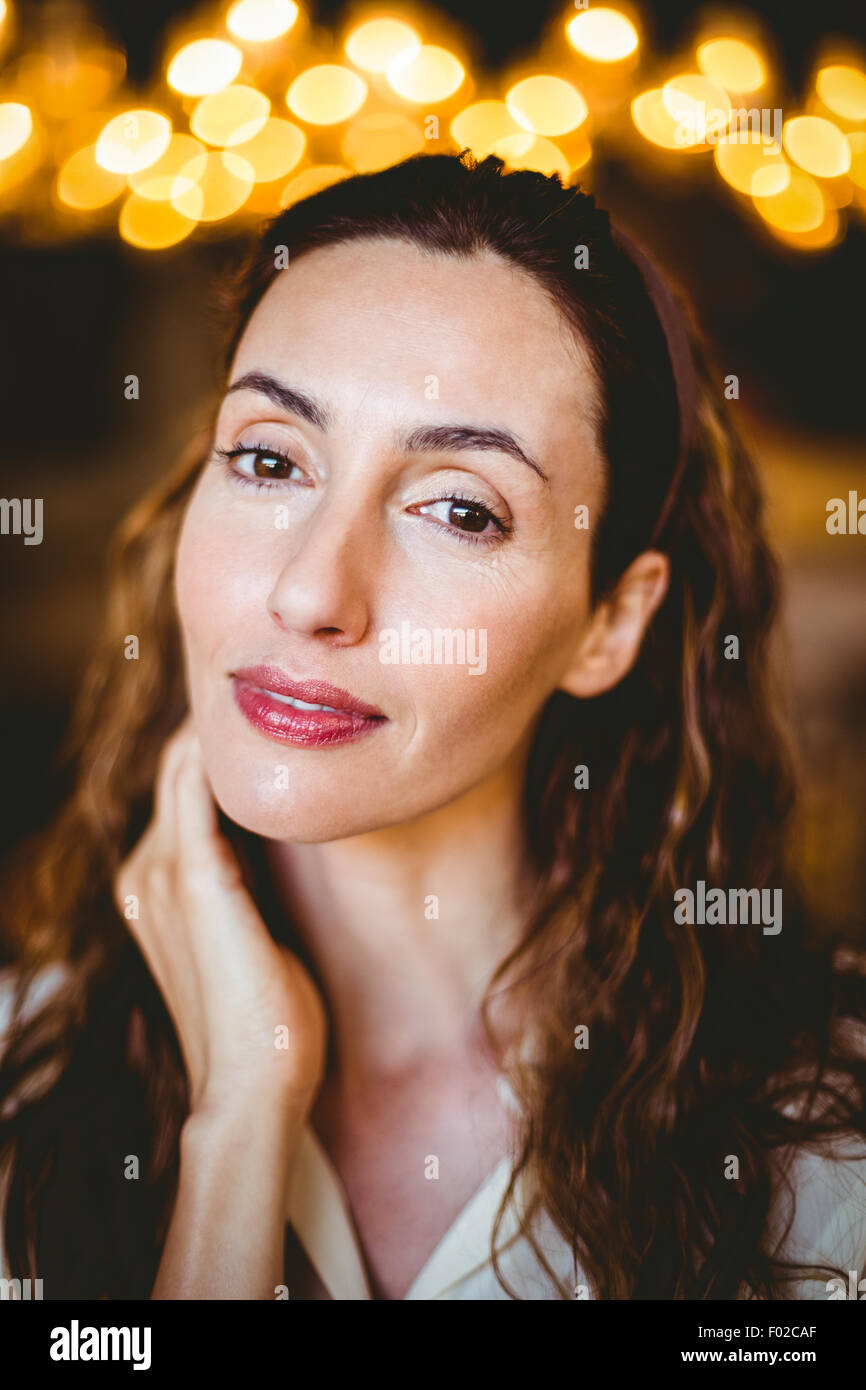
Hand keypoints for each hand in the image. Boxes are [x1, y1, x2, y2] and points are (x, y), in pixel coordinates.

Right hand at [114, 717, 327, 1120]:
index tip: (265, 718)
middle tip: (268, 687)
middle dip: (218, 731)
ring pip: (183, 772)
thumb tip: (279, 839)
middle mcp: (144, 875)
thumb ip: (250, 883)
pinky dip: (216, 758)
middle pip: (176, 772)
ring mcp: (160, 877)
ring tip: (264, 692)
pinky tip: (245, 731)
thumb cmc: (269, 1019)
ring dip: (218, 733)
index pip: (178, 793)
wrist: (256, 1085)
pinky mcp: (194, 880)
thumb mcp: (252, 934)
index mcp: (154, 888)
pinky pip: (196, 794)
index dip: (216, 751)